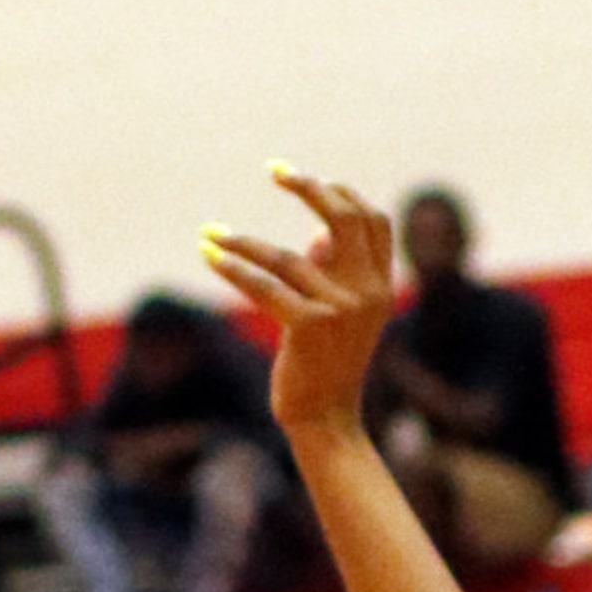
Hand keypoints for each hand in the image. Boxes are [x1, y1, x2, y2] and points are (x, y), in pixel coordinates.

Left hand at [200, 167, 395, 431]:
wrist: (326, 420)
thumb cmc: (326, 367)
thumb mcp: (339, 317)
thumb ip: (333, 274)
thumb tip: (316, 235)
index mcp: (382, 285)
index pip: (372, 220)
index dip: (340, 192)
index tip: (301, 176)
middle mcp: (368, 291)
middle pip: (344, 219)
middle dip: (309, 187)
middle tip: (276, 170)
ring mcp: (341, 308)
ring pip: (285, 257)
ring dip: (241, 242)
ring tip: (209, 233)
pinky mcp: (309, 325)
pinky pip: (264, 285)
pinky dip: (233, 267)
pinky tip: (209, 255)